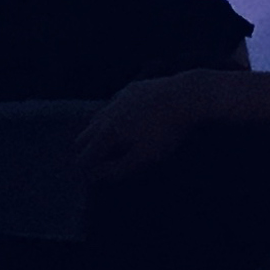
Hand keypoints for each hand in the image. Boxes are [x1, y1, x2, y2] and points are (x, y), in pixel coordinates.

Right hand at [74, 73, 212, 183]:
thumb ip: (118, 169)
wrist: (185, 96)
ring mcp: (118, 99)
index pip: (85, 156)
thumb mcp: (144, 157)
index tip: (89, 181)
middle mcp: (107, 114)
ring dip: (97, 133)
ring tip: (107, 146)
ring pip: (97, 117)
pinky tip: (123, 121)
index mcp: (108, 133)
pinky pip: (113, 105)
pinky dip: (112, 117)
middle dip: (85, 151)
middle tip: (94, 165)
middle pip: (84, 135)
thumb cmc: (166, 131)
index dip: (84, 171)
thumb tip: (96, 176)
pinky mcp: (131, 89)